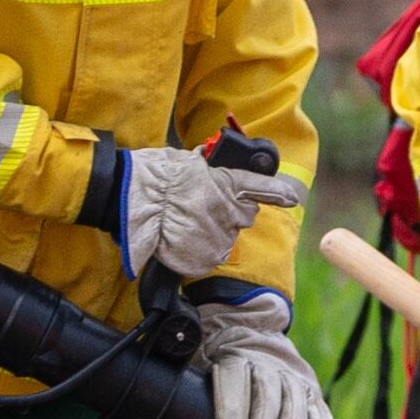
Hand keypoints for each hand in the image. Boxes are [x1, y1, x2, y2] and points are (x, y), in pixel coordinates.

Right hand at [121, 143, 301, 280]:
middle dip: (229, 213)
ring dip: (211, 231)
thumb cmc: (152, 177)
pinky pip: (209, 254)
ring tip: (183, 222)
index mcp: (227, 182)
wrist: (129, 200)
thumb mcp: (185, 162)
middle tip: (200, 208)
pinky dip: (198, 250)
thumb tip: (213, 164)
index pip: (261, 188)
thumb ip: (208, 168)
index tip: (291, 198)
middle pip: (244, 216)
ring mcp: (219, 235)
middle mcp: (229, 210)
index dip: (277, 193)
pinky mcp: (205, 257)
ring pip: (226, 236)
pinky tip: (180, 238)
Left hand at [191, 292, 330, 418]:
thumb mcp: (197, 364)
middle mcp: (263, 361)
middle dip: (266, 416)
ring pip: (294, 392)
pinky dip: (321, 418)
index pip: (233, 376)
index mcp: (231, 356)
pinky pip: (315, 399)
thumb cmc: (216, 359)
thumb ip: (189, 389)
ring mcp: (287, 370)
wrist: (247, 327)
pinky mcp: (305, 381)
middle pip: (268, 386)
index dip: (232, 403)